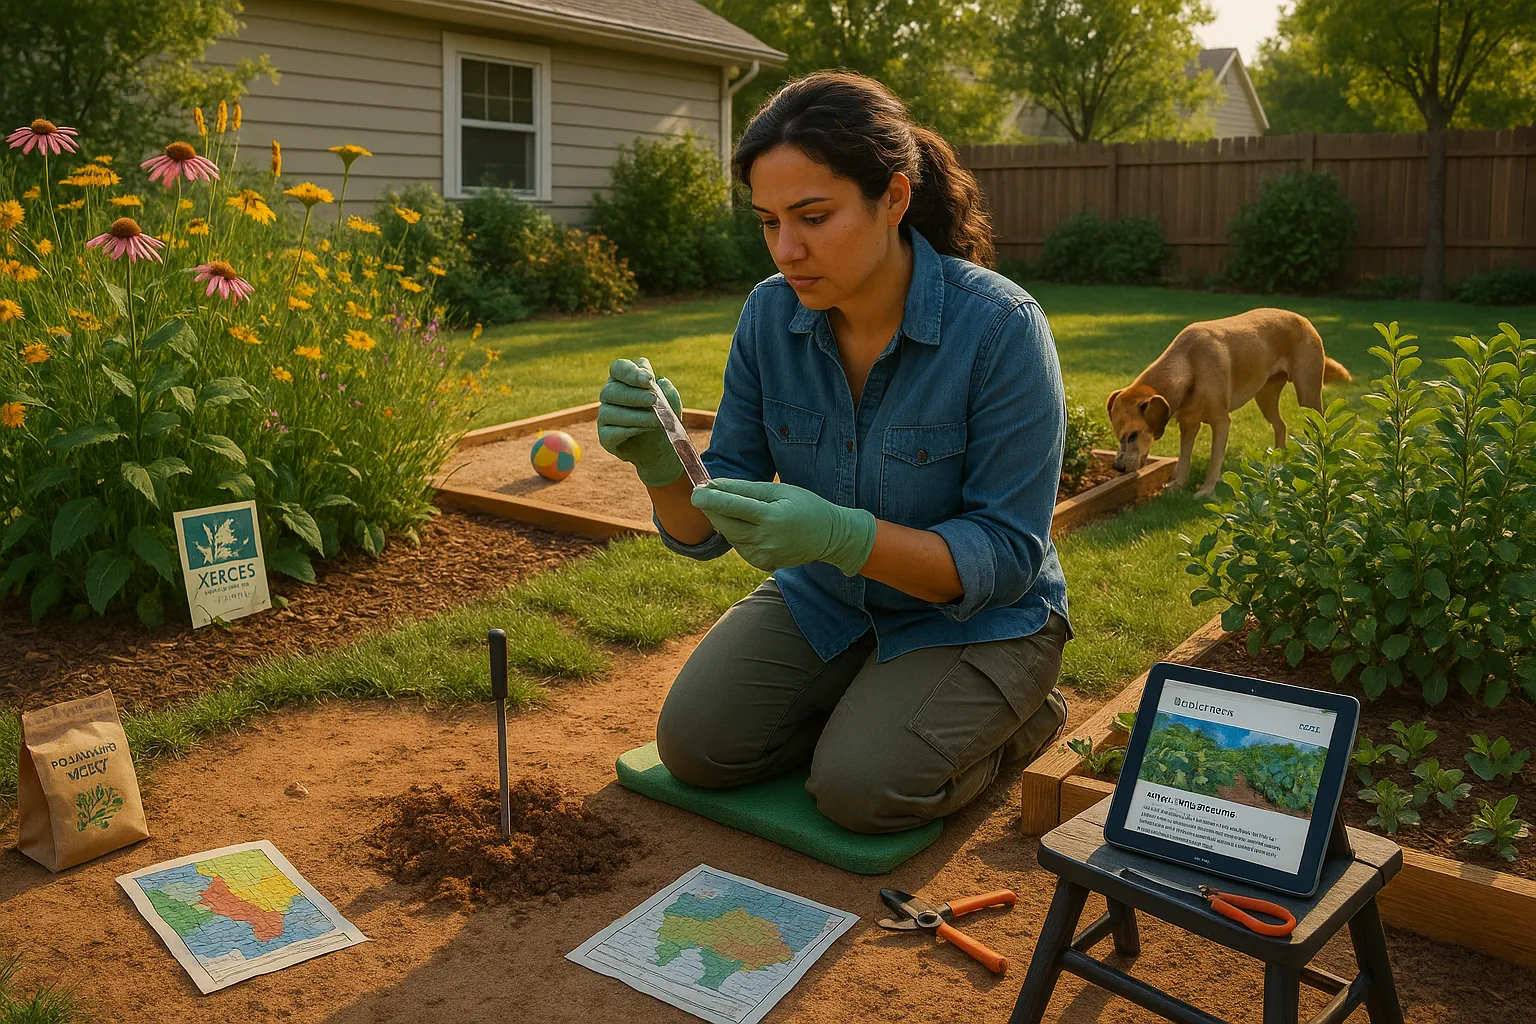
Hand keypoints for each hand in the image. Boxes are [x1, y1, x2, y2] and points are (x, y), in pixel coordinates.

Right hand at [596, 357, 683, 487]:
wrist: (663, 449)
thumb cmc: (664, 420)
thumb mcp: (671, 404)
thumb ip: (667, 391)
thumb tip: (661, 381)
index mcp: (624, 379)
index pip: (618, 368)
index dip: (631, 372)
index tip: (649, 380)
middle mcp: (611, 395)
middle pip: (611, 390)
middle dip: (634, 396)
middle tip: (653, 401)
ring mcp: (605, 416)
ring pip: (608, 412)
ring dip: (634, 416)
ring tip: (655, 421)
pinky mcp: (605, 436)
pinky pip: (610, 432)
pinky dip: (627, 431)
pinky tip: (642, 430)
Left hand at [690, 478, 876, 575]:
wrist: (829, 537)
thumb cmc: (805, 506)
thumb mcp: (780, 490)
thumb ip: (745, 489)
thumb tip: (714, 485)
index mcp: (773, 518)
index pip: (733, 507)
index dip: (710, 499)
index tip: (695, 491)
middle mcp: (766, 540)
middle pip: (726, 524)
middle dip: (712, 509)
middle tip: (703, 494)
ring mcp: (764, 556)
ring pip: (730, 536)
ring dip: (725, 520)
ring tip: (737, 507)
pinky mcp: (762, 563)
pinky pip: (740, 546)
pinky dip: (738, 533)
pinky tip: (751, 525)